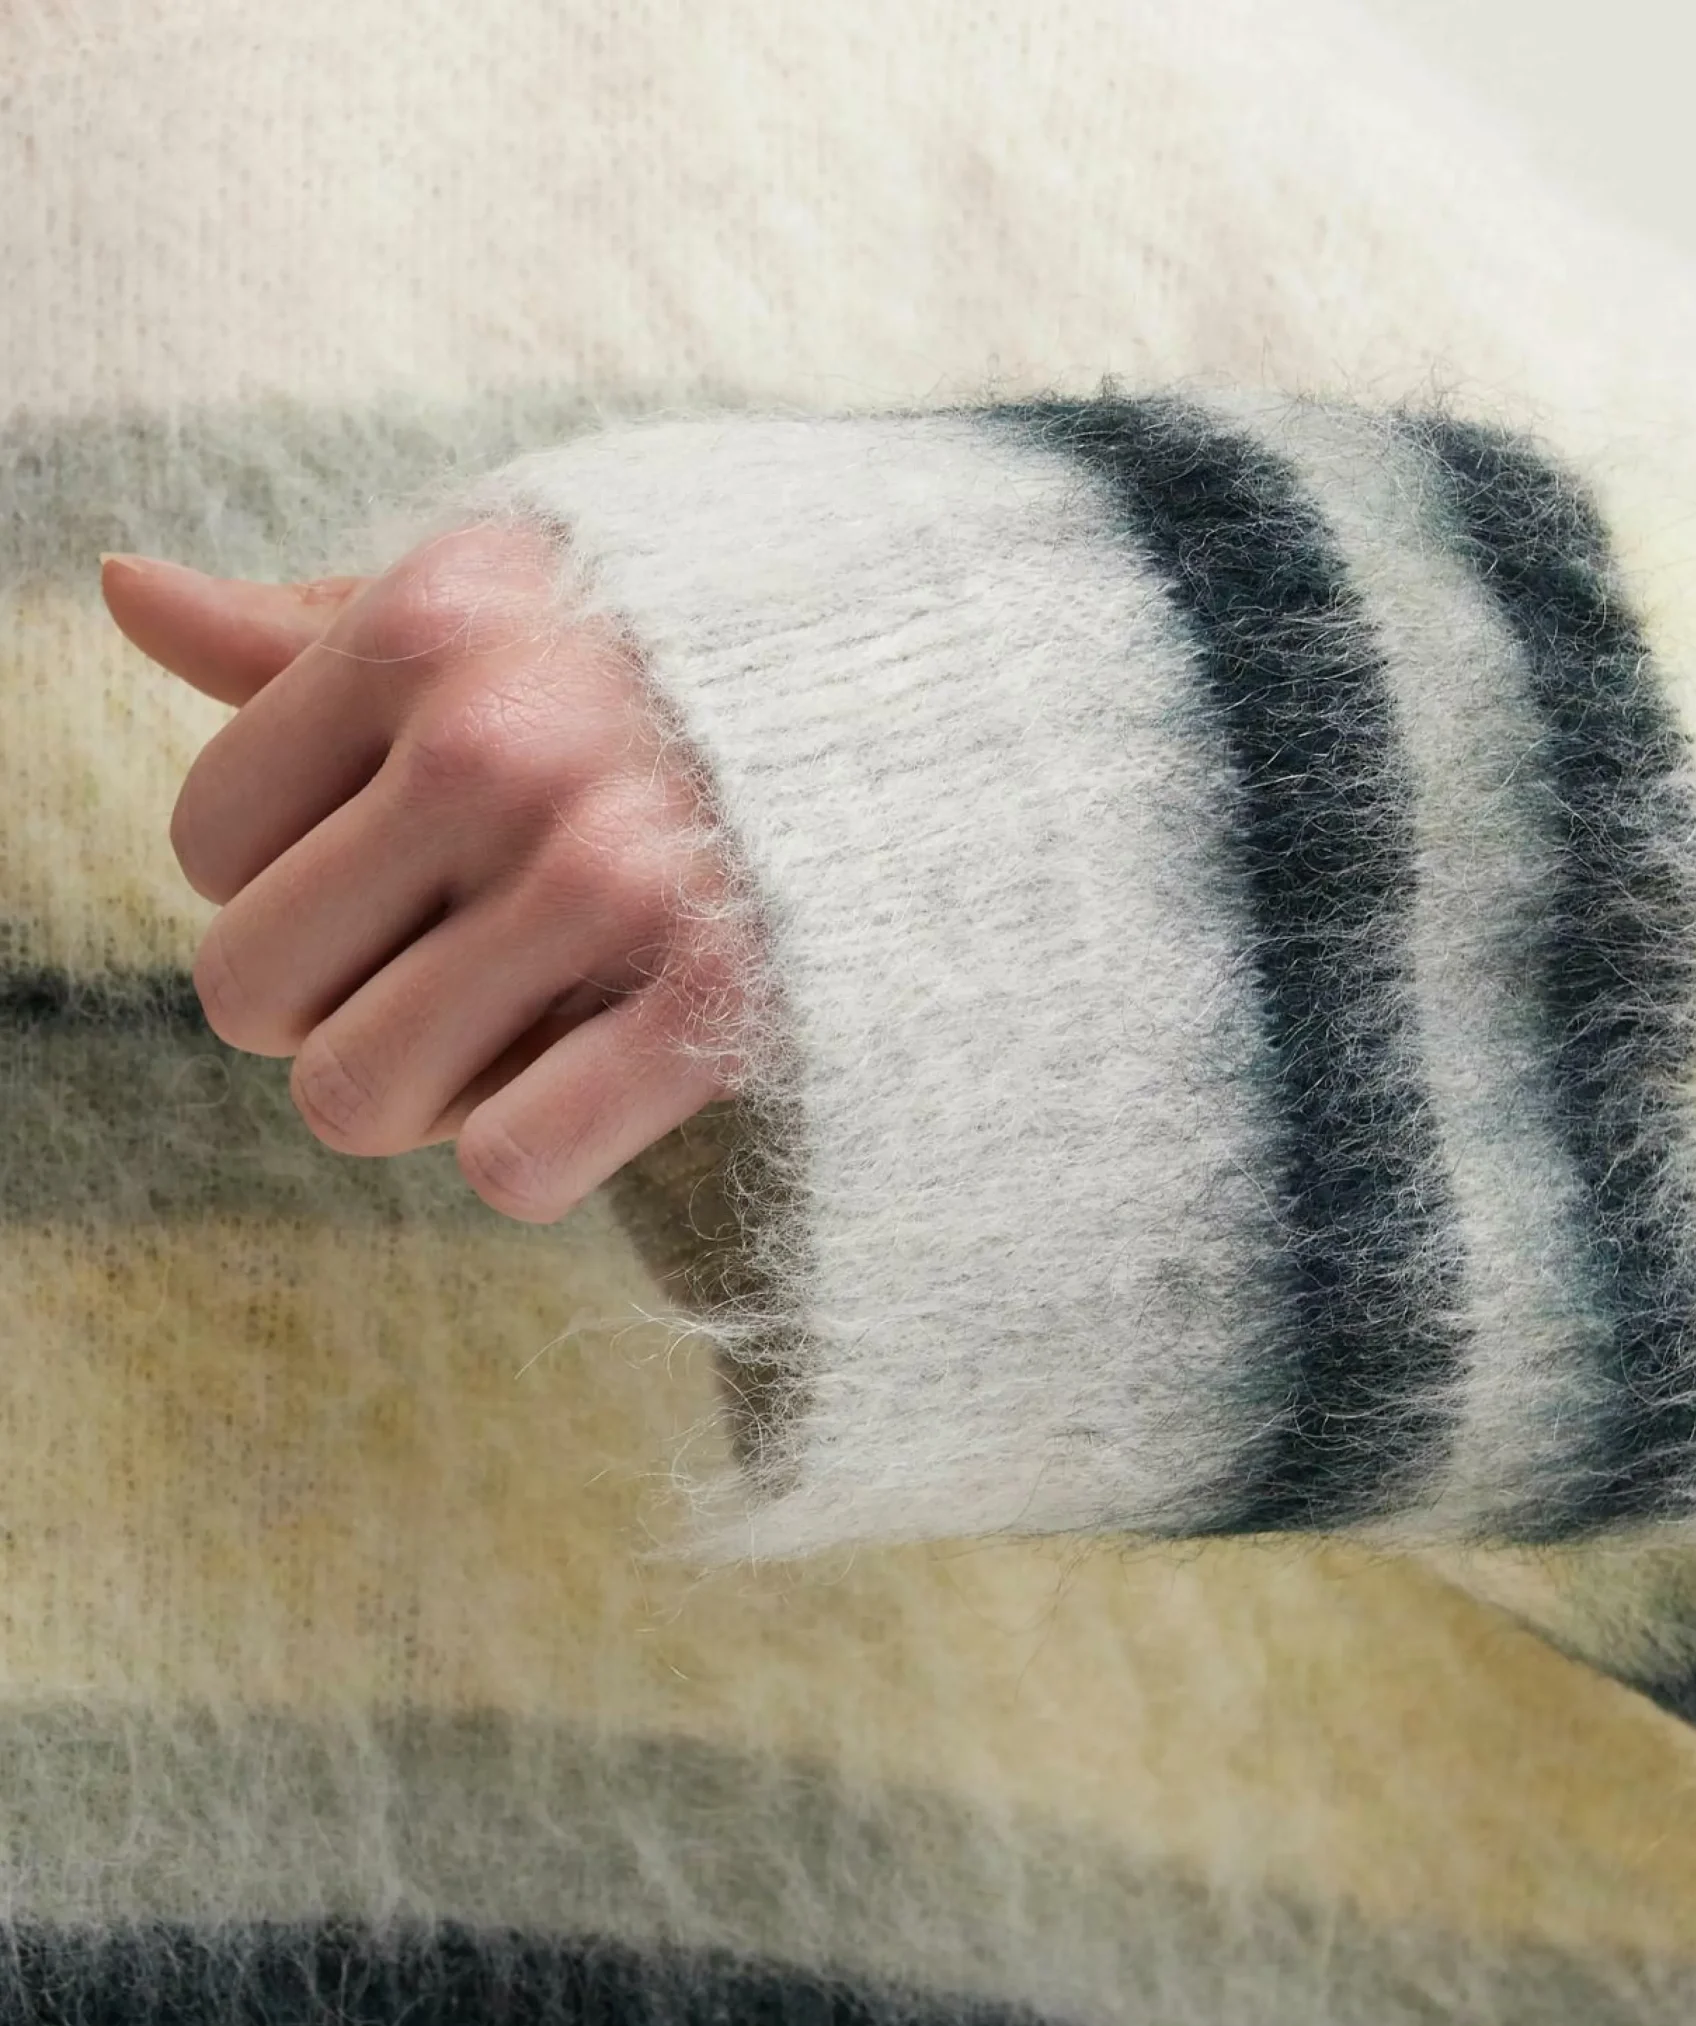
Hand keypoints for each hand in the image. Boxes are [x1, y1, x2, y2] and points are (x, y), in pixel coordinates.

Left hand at [101, 521, 742, 1222]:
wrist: (972, 709)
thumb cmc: (704, 661)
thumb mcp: (520, 598)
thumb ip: (318, 625)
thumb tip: (127, 592)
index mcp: (431, 625)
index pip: (210, 840)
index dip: (283, 884)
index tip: (389, 873)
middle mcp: (498, 745)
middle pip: (248, 990)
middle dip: (323, 1010)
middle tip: (432, 975)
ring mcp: (606, 882)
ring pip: (356, 1100)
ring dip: (424, 1096)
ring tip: (514, 1031)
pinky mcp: (711, 1008)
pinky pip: (509, 1167)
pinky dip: (539, 1152)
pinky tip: (602, 1079)